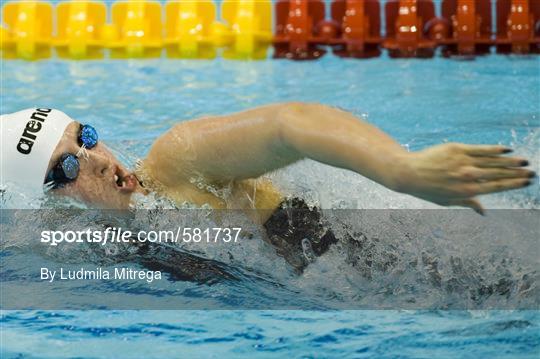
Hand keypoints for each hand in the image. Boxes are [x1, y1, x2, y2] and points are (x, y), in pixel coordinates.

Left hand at [396, 143, 534, 213]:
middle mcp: (468, 176)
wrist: (409, 173)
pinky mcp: (457, 149)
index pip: (497, 187)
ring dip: (510, 161)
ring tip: (523, 162)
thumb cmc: (427, 189)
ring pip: (492, 161)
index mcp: (467, 191)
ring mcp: (463, 162)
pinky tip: (506, 150)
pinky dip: (494, 150)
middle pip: (499, 174)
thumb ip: (468, 203)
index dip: (514, 184)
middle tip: (531, 172)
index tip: (526, 182)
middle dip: (517, 173)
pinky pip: (480, 149)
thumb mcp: (447, 201)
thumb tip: (484, 212)